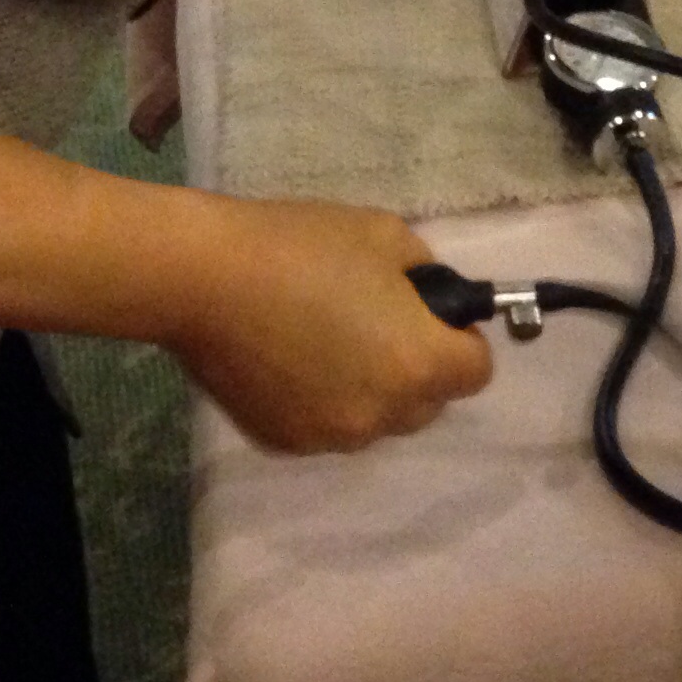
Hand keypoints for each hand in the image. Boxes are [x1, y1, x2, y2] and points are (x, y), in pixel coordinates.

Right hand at [167, 198, 494, 453]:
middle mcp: (381, 414)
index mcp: (417, 364)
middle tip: (380, 323)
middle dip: (418, 369)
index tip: (432, 315)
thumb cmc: (303, 247)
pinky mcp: (285, 443)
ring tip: (328, 340)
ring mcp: (330, 437)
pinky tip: (291, 359)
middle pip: (428, 403)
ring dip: (372, 389)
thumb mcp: (387, 237)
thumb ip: (425, 276)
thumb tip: (432, 298)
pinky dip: (325, 400)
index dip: (461, 340)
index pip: (476, 372)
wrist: (206, 279)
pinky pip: (328, 426)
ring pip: (376, 418)